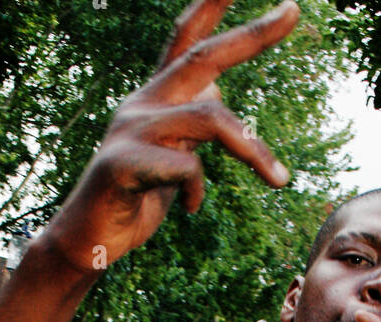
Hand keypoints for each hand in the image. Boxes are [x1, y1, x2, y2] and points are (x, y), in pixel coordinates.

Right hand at [44, 0, 298, 274]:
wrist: (87, 240)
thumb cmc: (134, 200)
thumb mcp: (173, 156)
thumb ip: (192, 125)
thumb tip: (216, 89)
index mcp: (156, 98)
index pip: (186, 40)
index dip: (212, 5)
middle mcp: (143, 102)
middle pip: (202, 58)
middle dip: (251, 34)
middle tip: (292, 10)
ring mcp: (130, 129)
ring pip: (209, 117)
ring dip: (253, 149)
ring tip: (279, 180)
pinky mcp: (122, 163)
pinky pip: (185, 168)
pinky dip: (198, 190)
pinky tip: (190, 209)